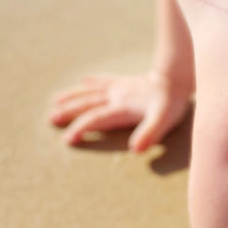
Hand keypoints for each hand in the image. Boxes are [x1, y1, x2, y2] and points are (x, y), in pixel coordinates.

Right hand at [48, 70, 192, 151]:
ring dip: (72, 97)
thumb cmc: (171, 103)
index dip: (80, 129)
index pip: (96, 119)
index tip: (67, 139)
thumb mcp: (164, 120)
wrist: (176, 77)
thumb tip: (135, 150)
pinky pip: (103, 81)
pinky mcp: (125, 83)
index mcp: (121, 108)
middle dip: (68, 112)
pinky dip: (92, 81)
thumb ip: (149, 133)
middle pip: (87, 104)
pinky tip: (82, 80)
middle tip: (50, 118)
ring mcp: (119, 88)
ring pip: (90, 92)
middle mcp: (116, 97)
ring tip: (55, 101)